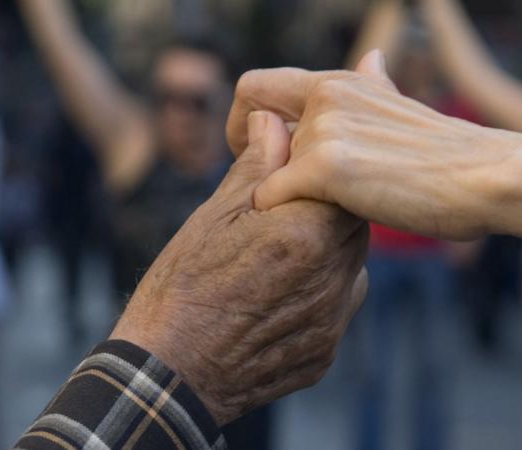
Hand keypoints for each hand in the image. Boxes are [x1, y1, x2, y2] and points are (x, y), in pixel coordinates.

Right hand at [111, 111, 370, 424]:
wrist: (168, 376)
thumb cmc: (181, 288)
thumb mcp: (212, 216)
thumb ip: (256, 166)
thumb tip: (274, 121)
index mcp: (307, 233)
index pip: (343, 180)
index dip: (322, 167)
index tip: (298, 164)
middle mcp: (333, 278)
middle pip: (353, 222)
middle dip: (326, 206)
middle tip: (285, 205)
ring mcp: (332, 322)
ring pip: (350, 266)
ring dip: (325, 251)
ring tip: (274, 254)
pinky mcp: (325, 353)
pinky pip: (335, 309)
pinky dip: (315, 294)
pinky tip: (273, 295)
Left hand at [227, 51, 521, 241]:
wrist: (492, 179)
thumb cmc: (453, 161)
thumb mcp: (401, 113)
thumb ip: (371, 93)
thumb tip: (370, 62)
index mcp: (340, 83)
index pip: (258, 88)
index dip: (244, 125)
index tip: (260, 160)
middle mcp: (326, 96)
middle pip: (254, 138)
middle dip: (259, 171)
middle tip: (284, 202)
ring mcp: (325, 129)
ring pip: (265, 173)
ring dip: (284, 201)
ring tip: (329, 221)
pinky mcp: (326, 167)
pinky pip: (269, 198)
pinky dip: (282, 221)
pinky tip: (320, 231)